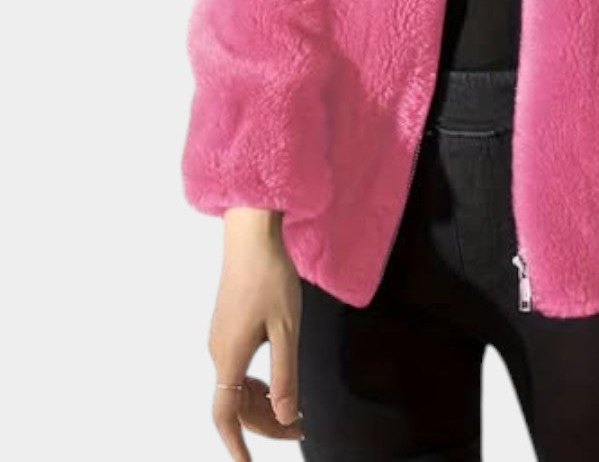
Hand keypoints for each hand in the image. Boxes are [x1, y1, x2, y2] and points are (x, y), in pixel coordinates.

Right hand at [207, 209, 305, 460]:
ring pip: (237, 387)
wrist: (251, 235)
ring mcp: (220, 338)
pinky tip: (278, 381)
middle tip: (302, 430)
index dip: (237, 445)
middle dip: (266, 424)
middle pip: (236, 405)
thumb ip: (285, 374)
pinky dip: (257, 383)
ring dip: (263, 404)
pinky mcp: (227, 326)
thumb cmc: (271, 276)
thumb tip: (285, 415)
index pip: (226, 415)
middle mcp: (218, 351)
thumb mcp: (287, 327)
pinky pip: (238, 369)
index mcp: (230, 356)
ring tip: (296, 410)